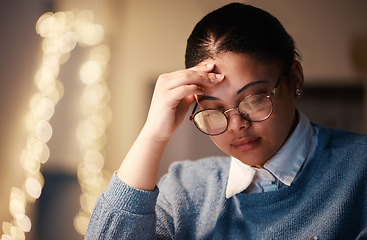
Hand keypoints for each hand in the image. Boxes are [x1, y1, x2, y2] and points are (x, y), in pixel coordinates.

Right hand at [118, 63, 223, 189]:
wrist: (158, 131)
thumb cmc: (170, 116)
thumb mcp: (183, 100)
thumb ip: (191, 91)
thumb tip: (205, 84)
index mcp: (167, 79)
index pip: (188, 70)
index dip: (202, 68)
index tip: (215, 68)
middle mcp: (164, 80)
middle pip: (189, 72)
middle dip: (206, 74)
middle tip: (220, 76)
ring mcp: (163, 88)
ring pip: (187, 78)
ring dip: (203, 79)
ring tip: (215, 82)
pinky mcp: (165, 98)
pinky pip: (183, 89)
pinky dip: (194, 89)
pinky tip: (203, 91)